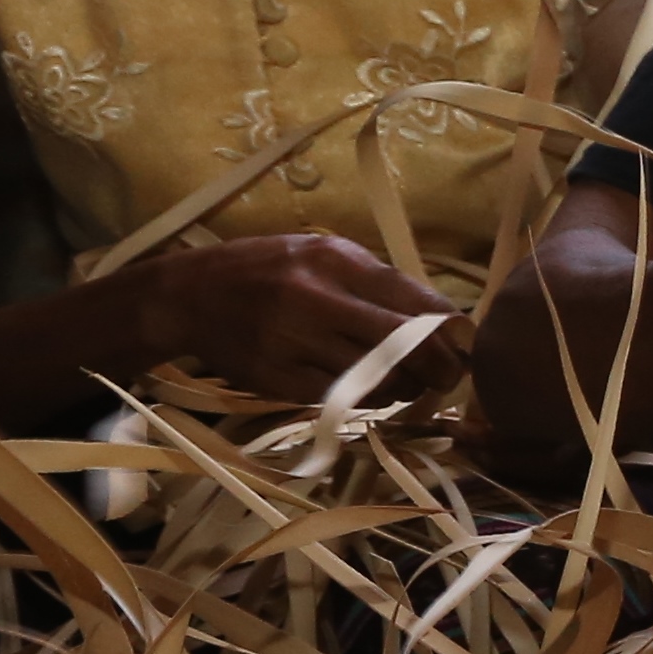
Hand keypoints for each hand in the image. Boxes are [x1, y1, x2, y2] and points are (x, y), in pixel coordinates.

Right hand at [132, 234, 459, 402]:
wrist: (187, 295)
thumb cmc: (266, 270)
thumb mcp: (321, 253)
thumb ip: (377, 282)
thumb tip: (443, 318)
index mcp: (335, 260)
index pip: (417, 302)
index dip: (452, 332)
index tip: (465, 346)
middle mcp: (316, 298)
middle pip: (406, 346)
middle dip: (440, 368)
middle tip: (448, 377)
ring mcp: (295, 342)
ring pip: (378, 379)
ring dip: (404, 388)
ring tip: (405, 382)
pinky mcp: (278, 379)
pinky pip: (342, 399)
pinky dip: (366, 400)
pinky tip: (368, 391)